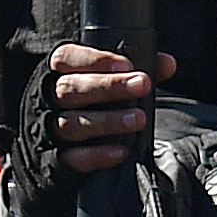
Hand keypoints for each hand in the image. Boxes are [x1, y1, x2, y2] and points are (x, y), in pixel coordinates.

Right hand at [42, 35, 153, 181]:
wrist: (60, 148)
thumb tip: (166, 63)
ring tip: (138, 120)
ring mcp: (50, 129)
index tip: (127, 64)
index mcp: (59, 73)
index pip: (67, 58)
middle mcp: (50, 99)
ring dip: (108, 121)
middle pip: (70, 89)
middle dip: (108, 86)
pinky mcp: (56, 159)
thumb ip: (134, 71)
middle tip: (141, 85)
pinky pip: (74, 158)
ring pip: (72, 123)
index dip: (95, 59)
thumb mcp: (107, 82)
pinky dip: (98, 155)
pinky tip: (121, 151)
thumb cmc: (90, 104)